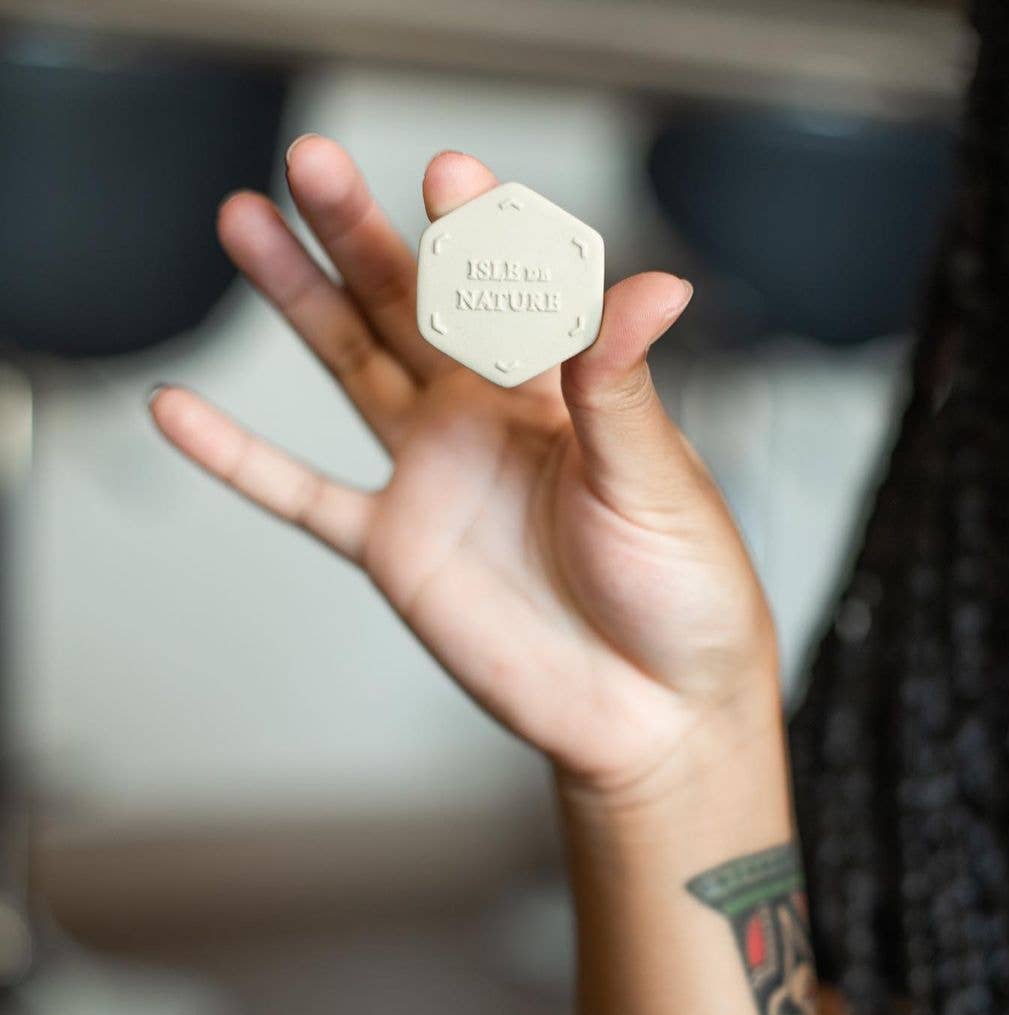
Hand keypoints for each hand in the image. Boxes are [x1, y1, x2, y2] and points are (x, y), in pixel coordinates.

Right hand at [147, 134, 778, 797]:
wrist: (651, 708)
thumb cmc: (681, 589)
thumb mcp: (657, 480)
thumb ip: (622, 388)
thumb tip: (651, 286)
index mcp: (558, 388)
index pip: (505, 287)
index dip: (474, 231)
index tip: (449, 176)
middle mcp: (486, 417)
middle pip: (408, 305)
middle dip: (359, 233)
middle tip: (311, 163)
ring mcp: (432, 478)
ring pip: (349, 369)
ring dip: (296, 299)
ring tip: (245, 222)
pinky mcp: (394, 549)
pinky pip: (301, 495)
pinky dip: (239, 458)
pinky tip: (179, 411)